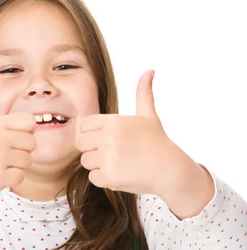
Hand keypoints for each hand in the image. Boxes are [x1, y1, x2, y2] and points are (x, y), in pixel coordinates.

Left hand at [76, 70, 192, 196]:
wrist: (168, 169)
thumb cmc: (157, 142)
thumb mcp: (149, 115)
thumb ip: (143, 93)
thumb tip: (149, 71)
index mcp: (114, 121)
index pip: (84, 125)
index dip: (90, 133)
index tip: (103, 139)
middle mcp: (108, 138)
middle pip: (81, 144)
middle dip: (91, 149)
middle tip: (108, 153)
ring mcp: (108, 158)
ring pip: (86, 161)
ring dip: (97, 165)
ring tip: (115, 163)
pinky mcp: (109, 177)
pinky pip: (93, 177)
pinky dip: (103, 179)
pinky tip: (118, 174)